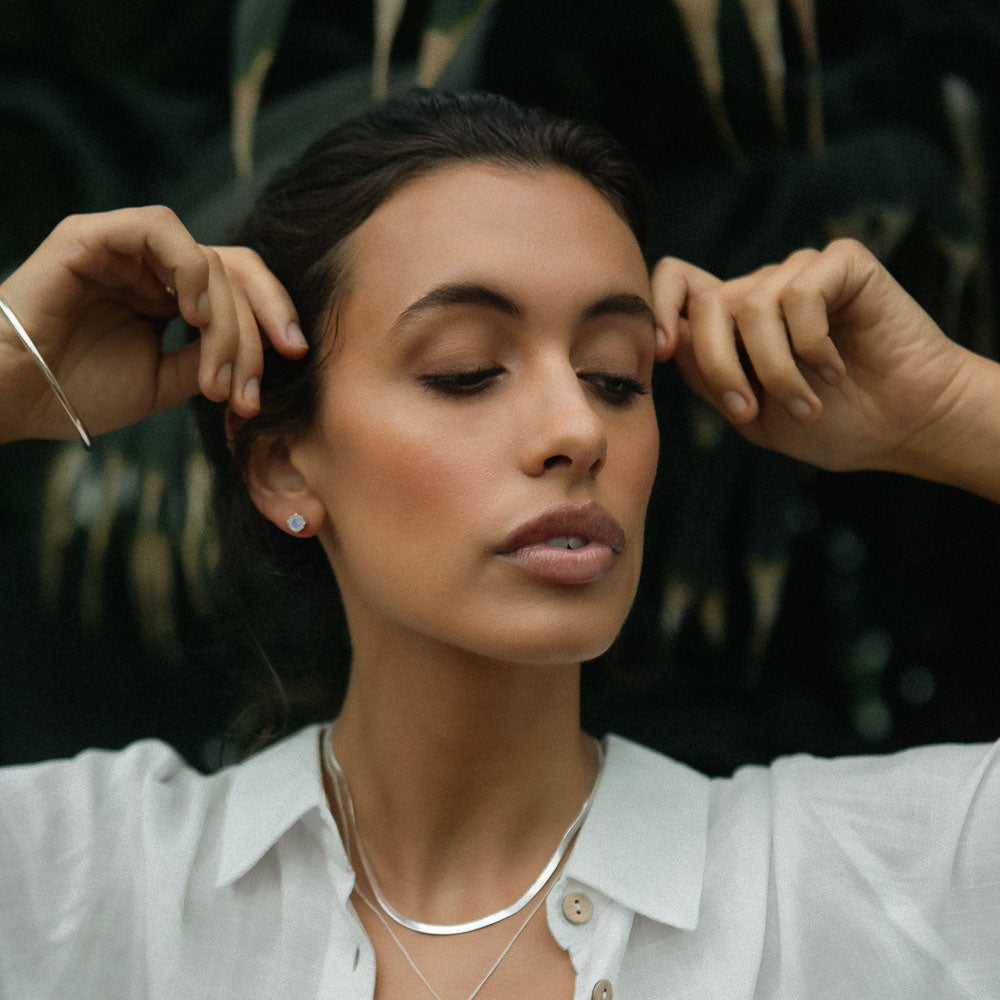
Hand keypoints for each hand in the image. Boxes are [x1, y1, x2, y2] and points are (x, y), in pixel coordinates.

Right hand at [0, 207, 304, 443]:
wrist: (14, 397)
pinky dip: (191, 269)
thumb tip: (262, 352)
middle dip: (268, 315)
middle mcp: (153, 268)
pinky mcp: (95, 235)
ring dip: (227, 317)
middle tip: (284, 358)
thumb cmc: (79, 391)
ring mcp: (125, 248)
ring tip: (216, 372)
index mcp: (169, 297)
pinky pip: (162, 231)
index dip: (274, 316)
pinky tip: (192, 314)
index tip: (297, 356)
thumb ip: (211, 358)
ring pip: (209, 259)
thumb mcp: (166, 381)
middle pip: (237, 269)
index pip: (240, 290)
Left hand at [651, 238, 973, 475]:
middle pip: (707, 303)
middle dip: (721, 366)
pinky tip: (835, 369)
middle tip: (749, 409)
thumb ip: (707, 376)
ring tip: (808, 404)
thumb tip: (673, 338)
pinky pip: (800, 295)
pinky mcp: (842, 264)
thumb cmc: (829, 425)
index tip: (665, 353)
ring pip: (752, 306)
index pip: (675, 284)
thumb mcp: (751, 413)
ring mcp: (800, 273)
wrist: (902, 428)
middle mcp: (761, 289)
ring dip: (776, 370)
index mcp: (731, 322)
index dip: (658, 308)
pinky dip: (812, 345)